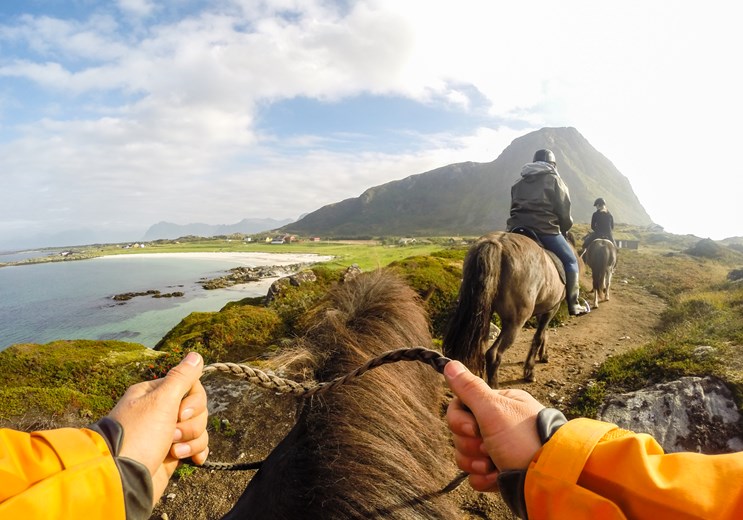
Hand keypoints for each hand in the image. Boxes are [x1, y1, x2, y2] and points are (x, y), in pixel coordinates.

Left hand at [107, 351, 208, 504]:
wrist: (123, 480)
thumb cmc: (139, 436)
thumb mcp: (161, 400)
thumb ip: (182, 377)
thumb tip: (196, 355)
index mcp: (153, 394)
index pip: (190, 385)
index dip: (193, 400)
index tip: (180, 412)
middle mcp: (159, 411)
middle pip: (197, 408)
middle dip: (192, 423)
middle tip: (173, 434)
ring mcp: (166, 433)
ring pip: (198, 427)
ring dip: (192, 439)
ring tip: (174, 451)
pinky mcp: (172, 453)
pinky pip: (196, 446)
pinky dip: (196, 451)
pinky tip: (193, 459)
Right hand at [444, 361, 543, 491]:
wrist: (547, 480)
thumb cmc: (524, 440)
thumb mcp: (494, 409)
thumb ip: (470, 388)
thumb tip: (450, 365)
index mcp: (499, 404)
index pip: (460, 405)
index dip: (459, 420)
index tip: (473, 428)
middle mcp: (498, 424)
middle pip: (460, 432)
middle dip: (470, 444)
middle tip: (487, 448)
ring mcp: (498, 449)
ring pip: (465, 454)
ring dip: (474, 462)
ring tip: (492, 465)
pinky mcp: (498, 472)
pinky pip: (475, 475)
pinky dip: (483, 478)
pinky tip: (495, 477)